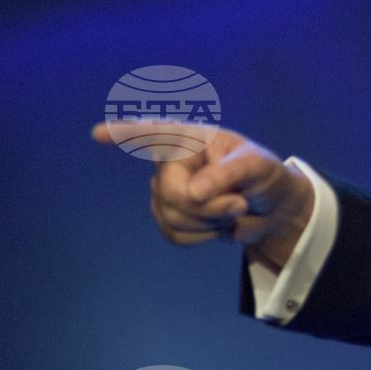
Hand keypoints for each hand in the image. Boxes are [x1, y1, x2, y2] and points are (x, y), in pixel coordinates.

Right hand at [89, 119, 314, 271]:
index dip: (126, 133)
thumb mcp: (257, 166)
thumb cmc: (264, 174)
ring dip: (211, 221)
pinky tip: (217, 224)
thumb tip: (192, 193)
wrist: (271, 207)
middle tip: (238, 204)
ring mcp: (165, 189)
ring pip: (174, 217)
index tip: (99, 134)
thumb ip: (226, 175)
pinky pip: (175, 235)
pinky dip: (203, 235)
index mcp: (191, 139)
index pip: (155, 133)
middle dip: (210, 207)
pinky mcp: (167, 216)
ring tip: (231, 209)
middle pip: (172, 193)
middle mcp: (171, 162)